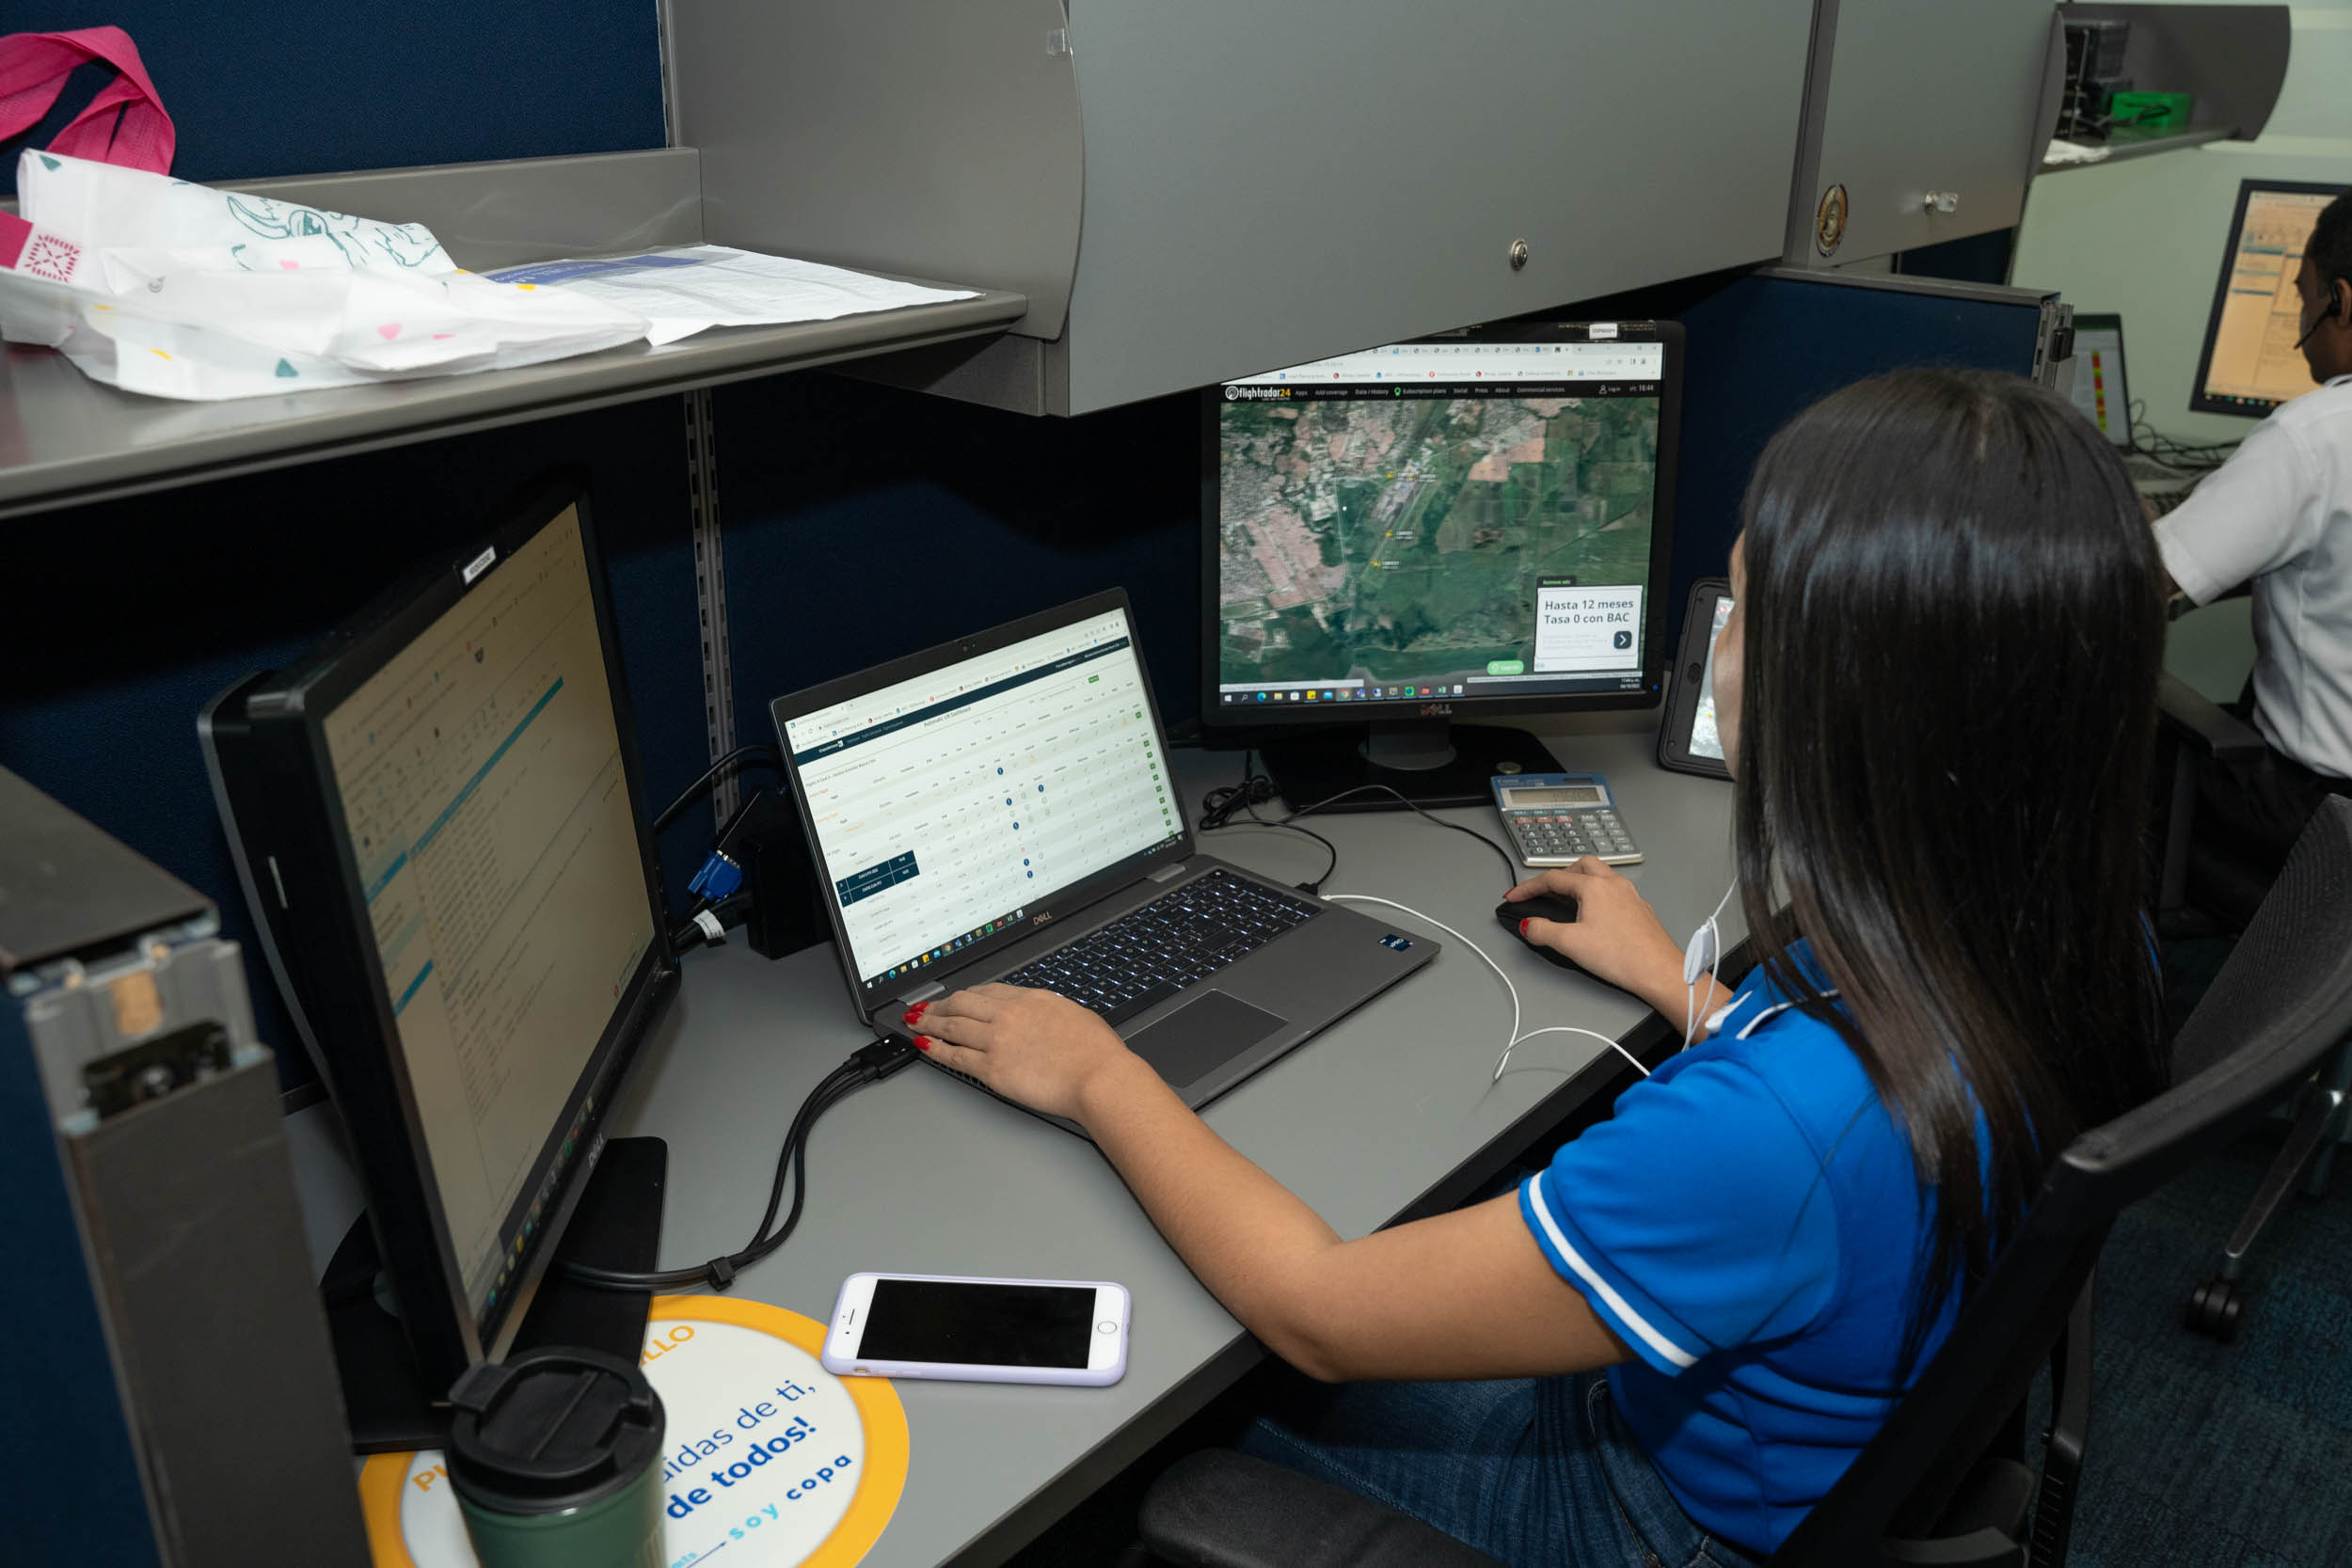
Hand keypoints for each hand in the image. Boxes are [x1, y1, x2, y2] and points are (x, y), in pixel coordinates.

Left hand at [907, 984, 1146, 1124]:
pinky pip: (956, 1057)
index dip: (965, 995)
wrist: (1099, 1077)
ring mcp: (997, 1041)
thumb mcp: (1074, 1015)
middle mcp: (1008, 1015)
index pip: (986, 991)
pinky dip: (937, 1050)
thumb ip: (1051, 1011)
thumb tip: (1044, 1014)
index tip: (956, 998)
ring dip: (929, 1023)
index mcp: (1029, 999)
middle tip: (924, 1008)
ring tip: (915, 1023)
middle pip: (961, 1004)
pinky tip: (926, 1046)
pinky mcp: (993, 1070)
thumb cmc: (1097, 1052)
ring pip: (952, 1027)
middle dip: (938, 1005)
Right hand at [1502, 859, 1688, 1016]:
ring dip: (1579, 881)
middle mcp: (1614, 884)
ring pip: (1600, 875)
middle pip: (1579, 867)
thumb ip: (1544, 931)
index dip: (1528, 888)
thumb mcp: (1571, 944)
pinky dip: (1597, 894)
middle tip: (1543, 892)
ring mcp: (1629, 895)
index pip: (1552, 879)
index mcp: (1594, 887)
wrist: (1659, 970)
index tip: (1514, 897)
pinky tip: (1594, 914)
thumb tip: (1530, 925)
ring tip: (1566, 900)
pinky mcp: (1639, 909)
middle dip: (1558, 876)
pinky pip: (1613, 890)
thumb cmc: (1623, 956)